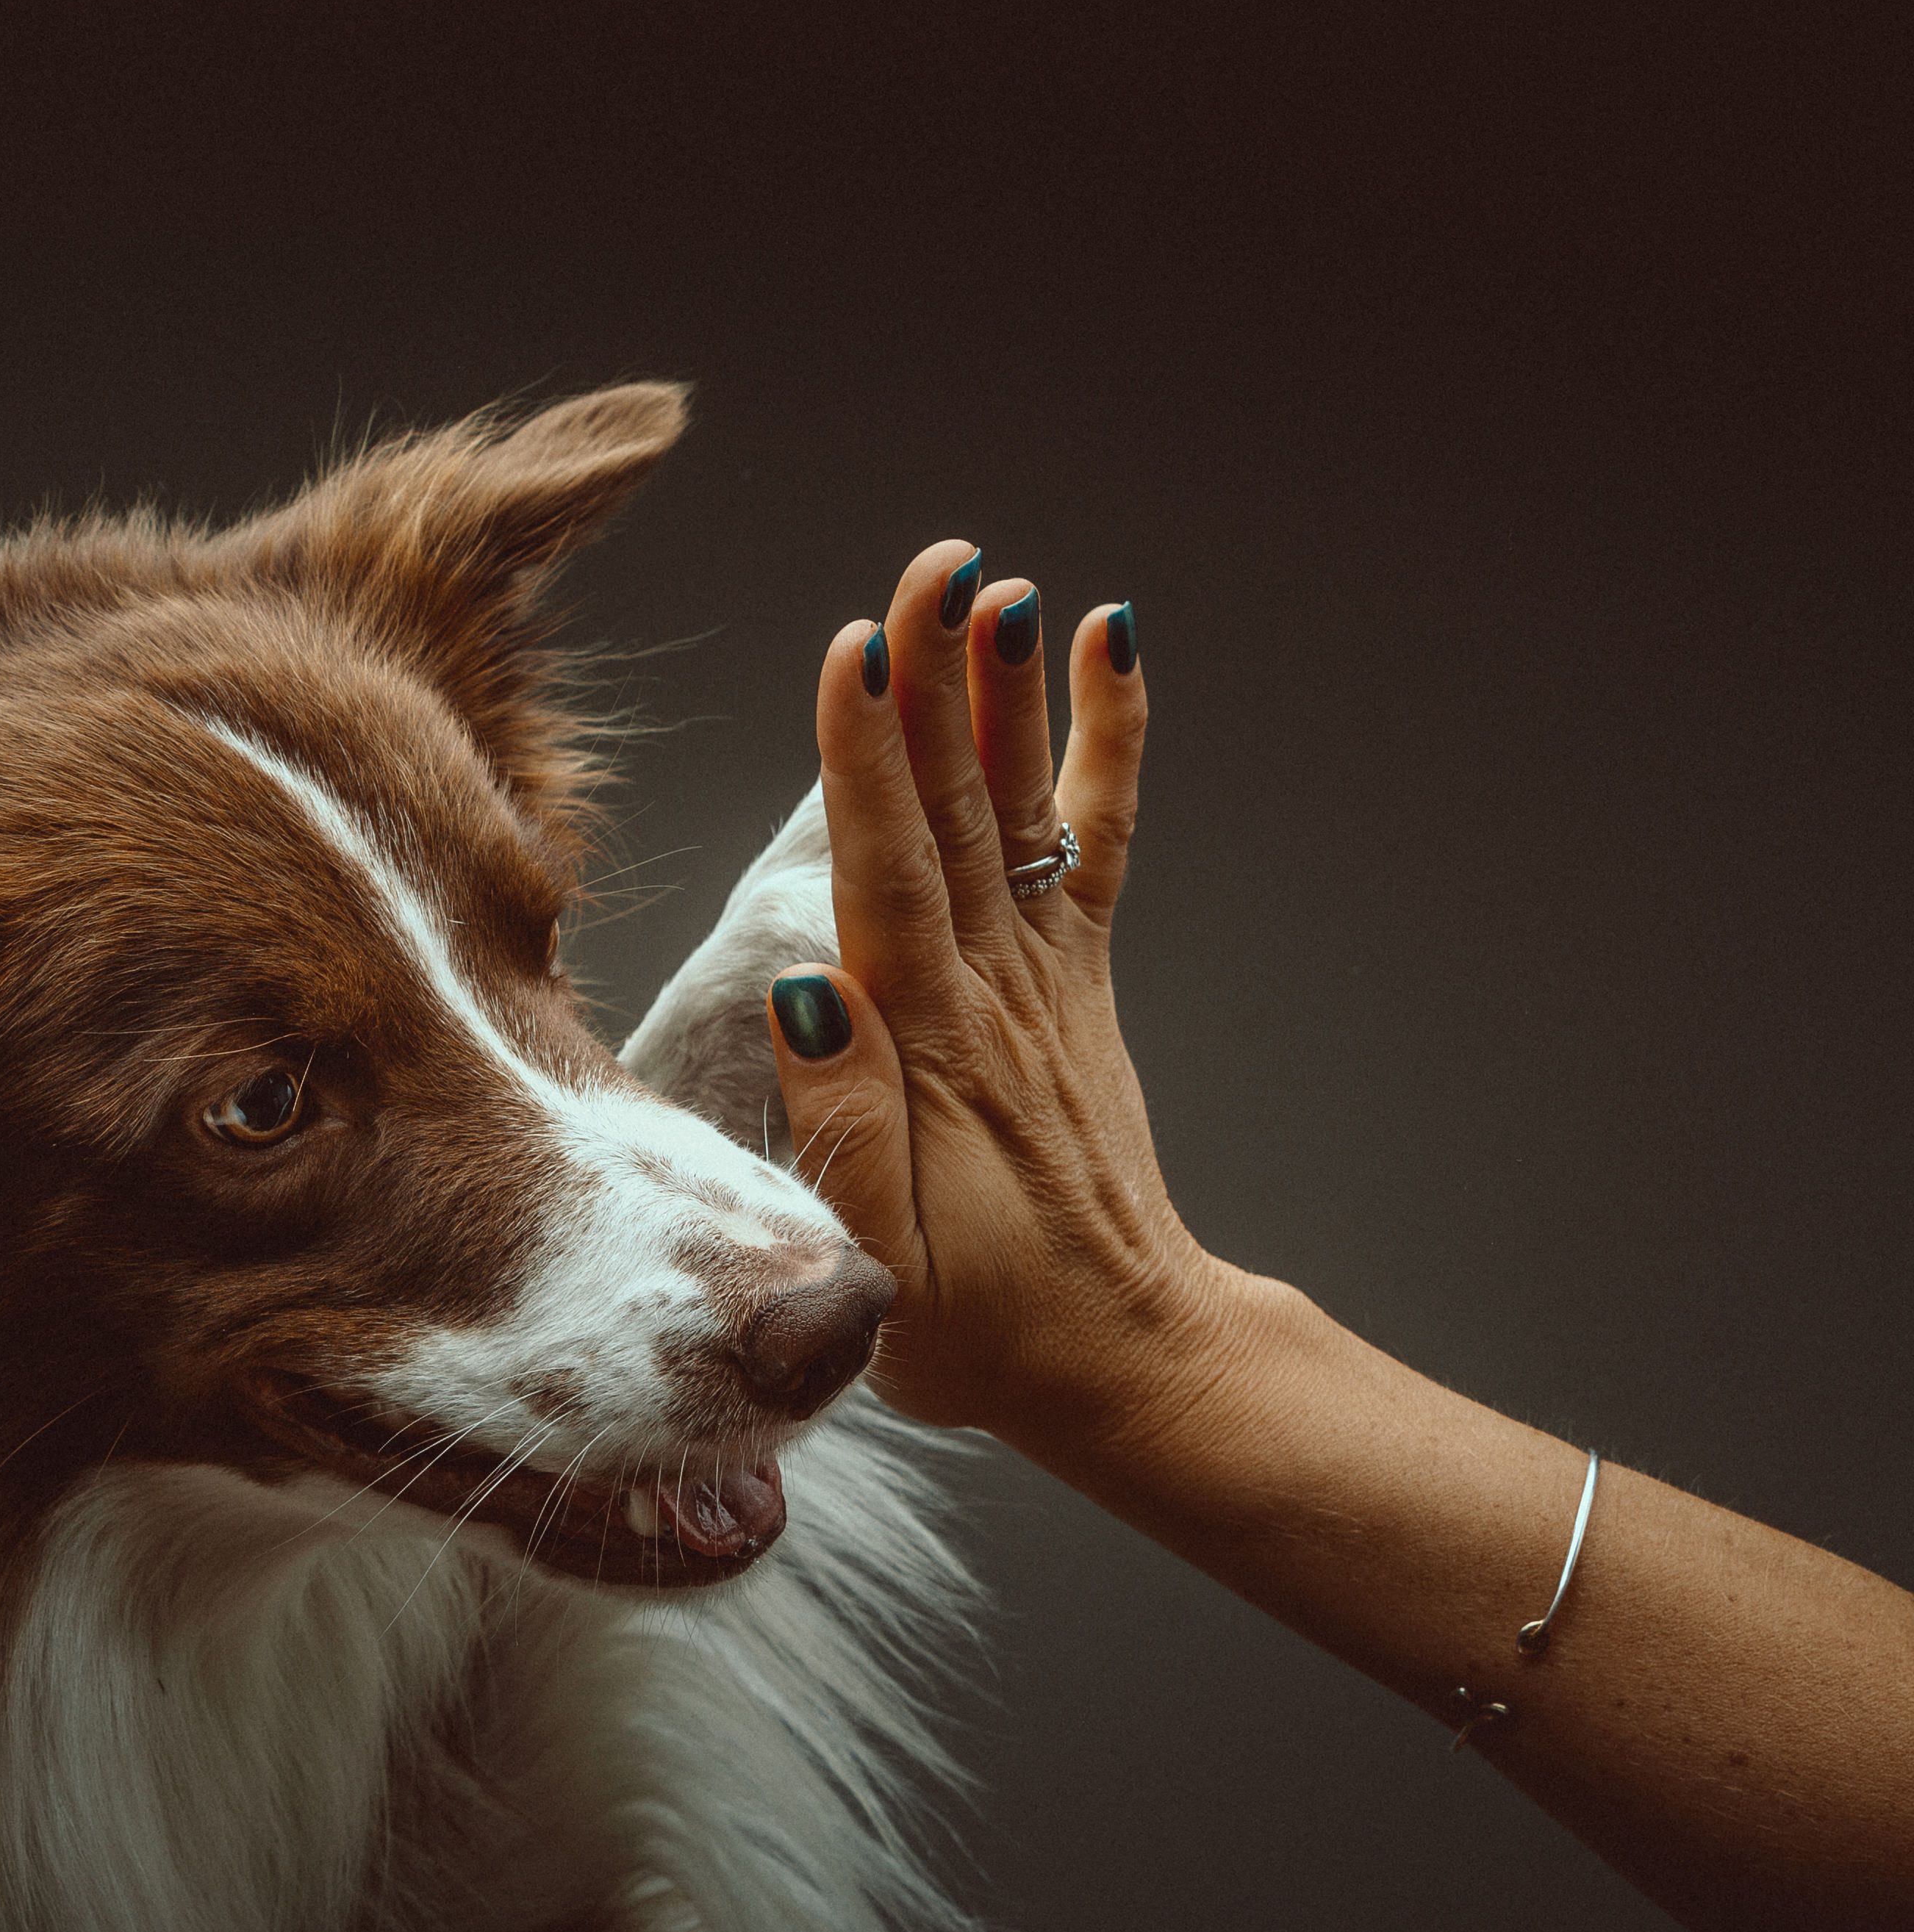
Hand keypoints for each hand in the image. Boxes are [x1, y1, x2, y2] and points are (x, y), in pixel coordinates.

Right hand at [761, 546, 1248, 1473]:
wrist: (1122, 1362)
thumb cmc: (983, 1330)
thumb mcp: (885, 1263)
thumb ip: (844, 1125)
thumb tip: (808, 990)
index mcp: (929, 1052)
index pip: (890, 875)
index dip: (869, 760)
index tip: (858, 652)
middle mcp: (993, 995)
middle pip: (955, 812)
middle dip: (939, 684)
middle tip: (934, 569)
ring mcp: (1044, 982)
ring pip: (1015, 808)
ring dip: (1002, 691)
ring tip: (997, 582)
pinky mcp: (1076, 985)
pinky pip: (1095, 842)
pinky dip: (1105, 741)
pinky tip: (1105, 649)